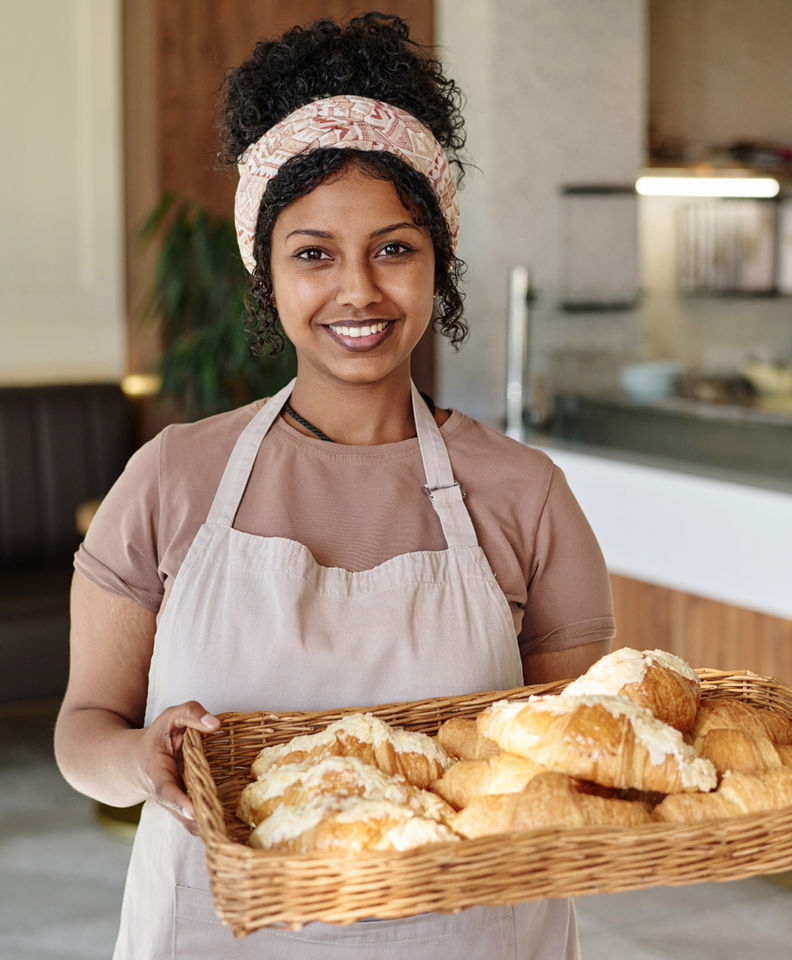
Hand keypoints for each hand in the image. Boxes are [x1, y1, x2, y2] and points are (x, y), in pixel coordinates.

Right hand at [138, 701, 219, 833]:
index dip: (178, 802)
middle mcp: (168, 796)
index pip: (166, 791)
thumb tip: (215, 724)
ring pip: (193, 824)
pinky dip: (214, 826)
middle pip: (183, 814)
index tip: (191, 810)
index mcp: (158, 774)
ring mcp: (177, 807)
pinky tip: (235, 828)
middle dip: (200, 820)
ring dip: (209, 827)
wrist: (139, 763)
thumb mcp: (170, 718)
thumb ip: (190, 714)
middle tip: (220, 824)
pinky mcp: (188, 811)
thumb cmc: (159, 737)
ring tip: (231, 830)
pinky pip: (201, 822)